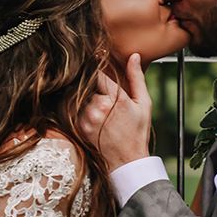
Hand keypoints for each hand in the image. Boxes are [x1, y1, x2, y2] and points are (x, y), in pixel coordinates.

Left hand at [80, 53, 151, 170]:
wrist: (127, 161)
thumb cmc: (138, 131)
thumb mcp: (144, 103)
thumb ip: (137, 78)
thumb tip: (134, 56)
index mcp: (115, 99)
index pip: (97, 72)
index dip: (95, 65)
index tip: (95, 61)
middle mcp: (98, 107)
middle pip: (85, 83)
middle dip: (89, 80)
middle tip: (90, 78)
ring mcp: (87, 118)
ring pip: (78, 95)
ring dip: (82, 92)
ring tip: (91, 94)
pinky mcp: (79, 127)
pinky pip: (73, 109)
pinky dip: (78, 105)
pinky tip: (88, 107)